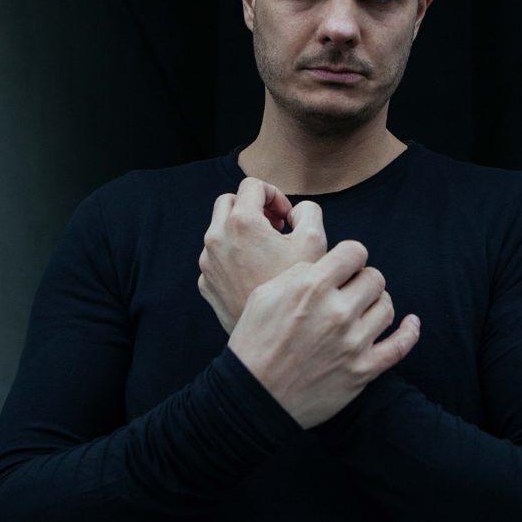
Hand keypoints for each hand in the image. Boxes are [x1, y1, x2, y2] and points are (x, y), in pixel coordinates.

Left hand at [197, 177, 327, 332]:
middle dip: (252, 208)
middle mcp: (216, 238)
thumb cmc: (293, 289)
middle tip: (274, 227)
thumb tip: (296, 211)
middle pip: (229, 202)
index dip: (274, 195)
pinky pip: (216, 258)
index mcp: (241, 222)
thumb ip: (308, 212)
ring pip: (219, 230)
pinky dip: (233, 256)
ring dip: (241, 232)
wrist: (272, 336)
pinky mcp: (206, 283)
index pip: (252, 185)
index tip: (286, 217)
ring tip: (267, 251)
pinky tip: (255, 272)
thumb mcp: (314, 241)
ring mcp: (208, 263)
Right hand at [228, 240, 420, 428]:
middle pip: (374, 278)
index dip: (350, 257)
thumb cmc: (253, 343)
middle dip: (362, 281)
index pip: (354, 252)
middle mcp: (336, 312)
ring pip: (386, 307)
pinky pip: (399, 346)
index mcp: (311, 287)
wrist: (253, 397)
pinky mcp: (362, 371)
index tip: (344, 267)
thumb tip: (324, 266)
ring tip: (362, 310)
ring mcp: (352, 343)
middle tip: (349, 292)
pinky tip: (411, 323)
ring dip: (376, 304)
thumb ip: (298, 273)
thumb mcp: (263, 295)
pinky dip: (409, 332)